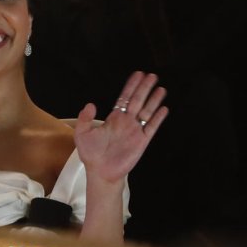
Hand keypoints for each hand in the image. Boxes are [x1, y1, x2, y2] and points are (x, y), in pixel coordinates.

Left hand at [75, 71, 166, 185]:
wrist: (100, 171)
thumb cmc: (91, 154)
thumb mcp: (82, 134)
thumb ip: (85, 118)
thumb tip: (91, 104)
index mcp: (114, 118)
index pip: (124, 98)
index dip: (131, 86)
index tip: (138, 74)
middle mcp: (126, 122)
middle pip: (138, 101)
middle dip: (144, 88)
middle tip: (152, 75)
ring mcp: (135, 131)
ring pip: (147, 111)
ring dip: (154, 100)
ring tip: (160, 88)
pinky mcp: (142, 141)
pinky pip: (152, 127)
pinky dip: (158, 118)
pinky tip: (163, 109)